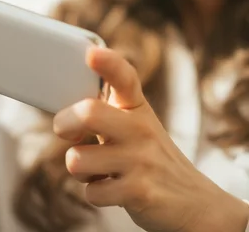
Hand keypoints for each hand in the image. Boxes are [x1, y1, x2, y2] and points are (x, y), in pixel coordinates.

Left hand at [53, 47, 248, 231]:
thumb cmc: (149, 158)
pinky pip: (91, 192)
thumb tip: (61, 113)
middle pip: (88, 113)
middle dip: (63, 124)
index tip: (91, 54)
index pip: (124, 78)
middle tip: (67, 134)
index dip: (107, 64)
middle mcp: (140, 129)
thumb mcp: (135, 127)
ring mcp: (141, 160)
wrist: (195, 203)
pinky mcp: (140, 191)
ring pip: (77, 159)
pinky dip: (94, 194)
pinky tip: (114, 190)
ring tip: (98, 170)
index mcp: (136, 108)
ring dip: (79, 170)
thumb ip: (104, 113)